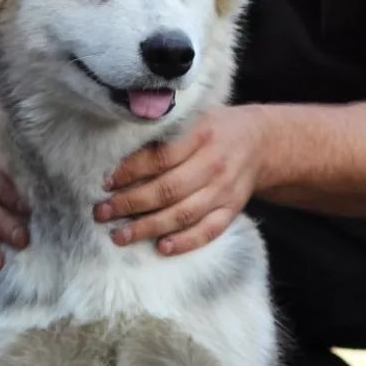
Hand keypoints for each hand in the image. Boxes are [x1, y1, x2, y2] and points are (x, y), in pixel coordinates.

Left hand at [93, 105, 266, 254]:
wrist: (262, 142)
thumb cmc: (215, 129)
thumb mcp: (193, 117)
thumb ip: (164, 133)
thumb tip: (119, 156)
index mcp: (202, 134)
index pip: (160, 157)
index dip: (130, 172)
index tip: (106, 183)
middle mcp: (214, 164)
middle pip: (167, 189)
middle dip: (130, 204)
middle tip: (103, 213)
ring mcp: (225, 191)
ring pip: (183, 214)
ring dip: (149, 227)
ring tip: (120, 236)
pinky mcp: (232, 210)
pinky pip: (208, 231)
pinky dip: (185, 242)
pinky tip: (162, 248)